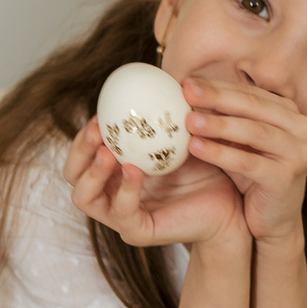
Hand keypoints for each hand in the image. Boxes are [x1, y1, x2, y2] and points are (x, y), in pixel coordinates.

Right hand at [64, 116, 244, 248]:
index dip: (84, 134)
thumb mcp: (178, 136)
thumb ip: (158, 115)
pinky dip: (125, 191)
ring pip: (84, 198)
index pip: (83, 154)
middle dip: (78, 151)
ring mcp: (121, 217)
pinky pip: (122, 213)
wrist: (232, 205)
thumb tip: (148, 75)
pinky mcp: (138, 232)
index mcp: (115, 173)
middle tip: (96, 130)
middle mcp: (111, 195)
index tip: (101, 111)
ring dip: (92, 173)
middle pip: (73, 175)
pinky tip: (134, 171)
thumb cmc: (205, 168)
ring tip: (107, 152)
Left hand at [179, 76, 306, 243]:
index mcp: (289, 112)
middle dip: (217, 97)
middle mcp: (300, 128)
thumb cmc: (252, 175)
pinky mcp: (287, 178)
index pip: (249, 93)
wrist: (273, 220)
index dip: (217, 86)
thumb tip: (186, 89)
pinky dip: (221, 154)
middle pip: (253, 106)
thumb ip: (224, 116)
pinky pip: (249, 162)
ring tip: (188, 121)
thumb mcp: (239, 141)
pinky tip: (195, 148)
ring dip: (218, 125)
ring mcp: (297, 152)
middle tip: (186, 91)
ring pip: (253, 132)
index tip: (185, 82)